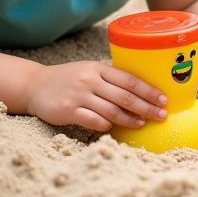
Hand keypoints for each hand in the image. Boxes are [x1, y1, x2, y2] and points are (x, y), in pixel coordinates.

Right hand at [24, 61, 167, 131]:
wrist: (34, 85)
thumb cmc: (69, 78)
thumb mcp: (90, 70)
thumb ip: (111, 78)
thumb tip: (142, 90)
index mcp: (99, 69)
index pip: (130, 80)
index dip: (149, 91)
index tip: (164, 99)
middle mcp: (90, 81)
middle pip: (125, 97)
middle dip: (147, 107)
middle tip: (162, 115)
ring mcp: (78, 96)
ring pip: (112, 111)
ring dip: (130, 119)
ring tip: (143, 123)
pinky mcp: (67, 111)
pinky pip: (93, 121)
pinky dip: (106, 125)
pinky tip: (114, 127)